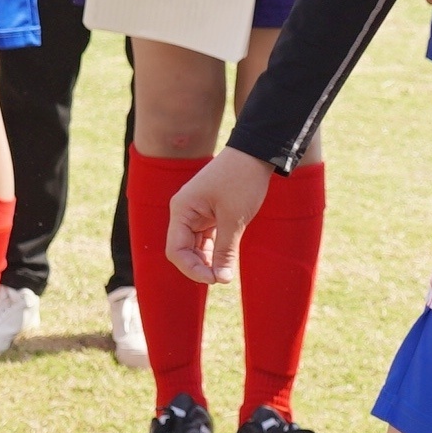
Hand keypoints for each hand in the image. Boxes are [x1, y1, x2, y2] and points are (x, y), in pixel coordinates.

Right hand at [165, 145, 272, 283]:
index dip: (192, 269)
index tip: (214, 279)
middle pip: (183, 250)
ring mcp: (196, 213)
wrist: (255, 153)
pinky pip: (206, 238)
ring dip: (208, 261)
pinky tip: (226, 261)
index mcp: (182, 210)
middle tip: (223, 278)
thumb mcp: (234, 219)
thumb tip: (221, 278)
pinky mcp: (209, 213)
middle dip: (200, 267)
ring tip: (225, 271)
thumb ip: (225, 250)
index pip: (176, 250)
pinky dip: (215, 250)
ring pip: (195, 246)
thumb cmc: (242, 181)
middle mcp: (184, 212)